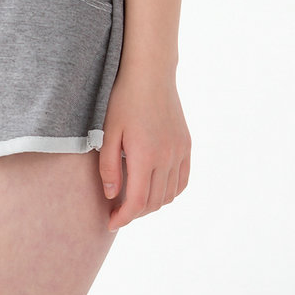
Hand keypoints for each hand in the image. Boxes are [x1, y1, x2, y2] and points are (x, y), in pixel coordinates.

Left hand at [98, 68, 191, 230]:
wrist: (150, 72)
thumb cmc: (123, 97)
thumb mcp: (108, 131)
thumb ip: (109, 166)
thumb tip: (112, 195)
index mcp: (146, 155)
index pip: (137, 202)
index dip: (123, 217)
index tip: (110, 222)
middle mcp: (167, 157)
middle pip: (154, 202)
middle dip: (135, 213)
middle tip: (118, 211)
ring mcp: (180, 151)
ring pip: (170, 194)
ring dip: (152, 204)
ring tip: (134, 199)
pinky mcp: (186, 144)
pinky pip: (182, 180)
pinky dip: (170, 191)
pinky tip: (156, 188)